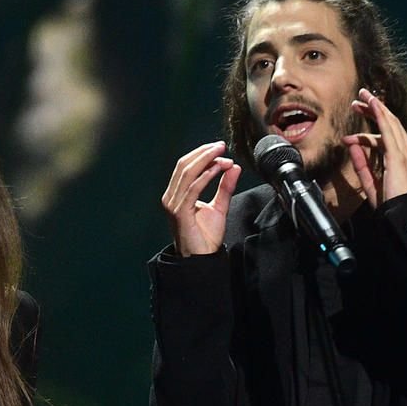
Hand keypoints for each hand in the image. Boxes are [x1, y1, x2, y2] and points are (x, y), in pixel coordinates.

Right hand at [161, 141, 239, 256]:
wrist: (201, 260)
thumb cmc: (206, 237)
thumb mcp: (219, 206)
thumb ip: (226, 187)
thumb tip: (234, 166)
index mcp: (177, 194)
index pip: (186, 166)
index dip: (202, 154)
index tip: (221, 149)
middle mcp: (171, 196)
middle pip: (184, 165)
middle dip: (203, 153)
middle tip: (221, 145)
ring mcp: (173, 204)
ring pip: (187, 173)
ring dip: (206, 161)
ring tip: (221, 154)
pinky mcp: (180, 212)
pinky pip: (193, 188)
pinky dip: (206, 176)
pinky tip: (218, 169)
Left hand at [344, 87, 406, 205]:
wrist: (401, 215)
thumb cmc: (390, 205)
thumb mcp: (370, 182)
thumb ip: (362, 163)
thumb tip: (351, 145)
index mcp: (402, 159)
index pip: (389, 134)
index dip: (376, 121)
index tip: (363, 112)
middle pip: (390, 124)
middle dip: (374, 110)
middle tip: (358, 100)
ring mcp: (405, 152)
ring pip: (390, 122)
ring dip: (375, 108)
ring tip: (360, 98)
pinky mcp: (399, 156)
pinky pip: (388, 130)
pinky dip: (380, 115)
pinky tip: (372, 104)